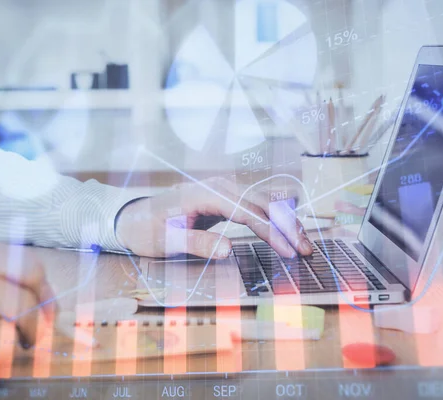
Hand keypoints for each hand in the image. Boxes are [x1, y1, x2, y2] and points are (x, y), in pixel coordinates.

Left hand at [115, 178, 312, 258]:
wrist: (134, 218)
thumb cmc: (147, 230)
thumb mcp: (166, 241)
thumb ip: (196, 243)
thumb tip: (228, 250)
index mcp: (204, 194)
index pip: (247, 212)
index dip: (271, 232)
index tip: (290, 252)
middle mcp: (218, 186)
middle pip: (262, 203)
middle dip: (287, 226)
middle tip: (308, 251)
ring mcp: (223, 190)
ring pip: (263, 203)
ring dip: (285, 222)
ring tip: (305, 244)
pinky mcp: (225, 199)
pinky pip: (255, 207)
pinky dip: (273, 220)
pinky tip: (286, 233)